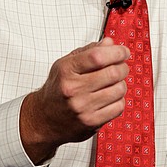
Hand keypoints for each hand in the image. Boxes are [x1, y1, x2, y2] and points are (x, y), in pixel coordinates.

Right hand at [20, 38, 129, 163]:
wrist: (44, 118)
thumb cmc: (58, 88)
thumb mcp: (66, 64)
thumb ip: (89, 51)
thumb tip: (110, 44)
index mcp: (66, 70)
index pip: (98, 56)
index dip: (117, 52)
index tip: (123, 52)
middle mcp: (73, 89)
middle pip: (112, 73)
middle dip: (122, 67)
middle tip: (121, 67)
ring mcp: (82, 107)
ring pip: (119, 90)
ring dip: (121, 84)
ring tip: (113, 83)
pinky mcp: (91, 122)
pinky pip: (118, 107)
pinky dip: (119, 100)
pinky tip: (110, 98)